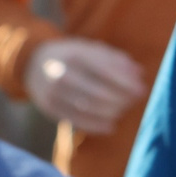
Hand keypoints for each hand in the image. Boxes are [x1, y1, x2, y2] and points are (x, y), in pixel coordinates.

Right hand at [25, 37, 146, 134]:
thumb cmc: (74, 56)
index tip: (141, 91)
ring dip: (112, 112)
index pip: (106, 72)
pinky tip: (111, 126)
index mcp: (76, 55)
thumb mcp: (93, 50)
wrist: (34, 63)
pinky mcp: (49, 108)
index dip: (126, 84)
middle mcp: (62, 73)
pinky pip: (76, 121)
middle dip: (121, 100)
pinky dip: (96, 126)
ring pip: (88, 109)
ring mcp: (53, 92)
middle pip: (98, 93)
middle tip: (133, 101)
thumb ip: (116, 60)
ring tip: (123, 110)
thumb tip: (138, 73)